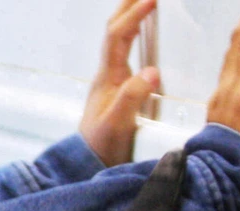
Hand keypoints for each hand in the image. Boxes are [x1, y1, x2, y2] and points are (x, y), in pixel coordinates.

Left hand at [80, 0, 159, 166]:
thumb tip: (151, 72)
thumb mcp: (118, 123)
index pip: (118, 36)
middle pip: (115, 31)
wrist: (89, 164)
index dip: (133, 15)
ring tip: (143, 2)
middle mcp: (108, 75)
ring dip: (130, 18)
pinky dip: (135, 36)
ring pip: (119, 40)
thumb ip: (132, 97)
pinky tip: (143, 37)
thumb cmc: (100, 147)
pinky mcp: (120, 90)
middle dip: (127, 6)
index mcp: (108, 78)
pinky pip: (126, 53)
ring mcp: (113, 81)